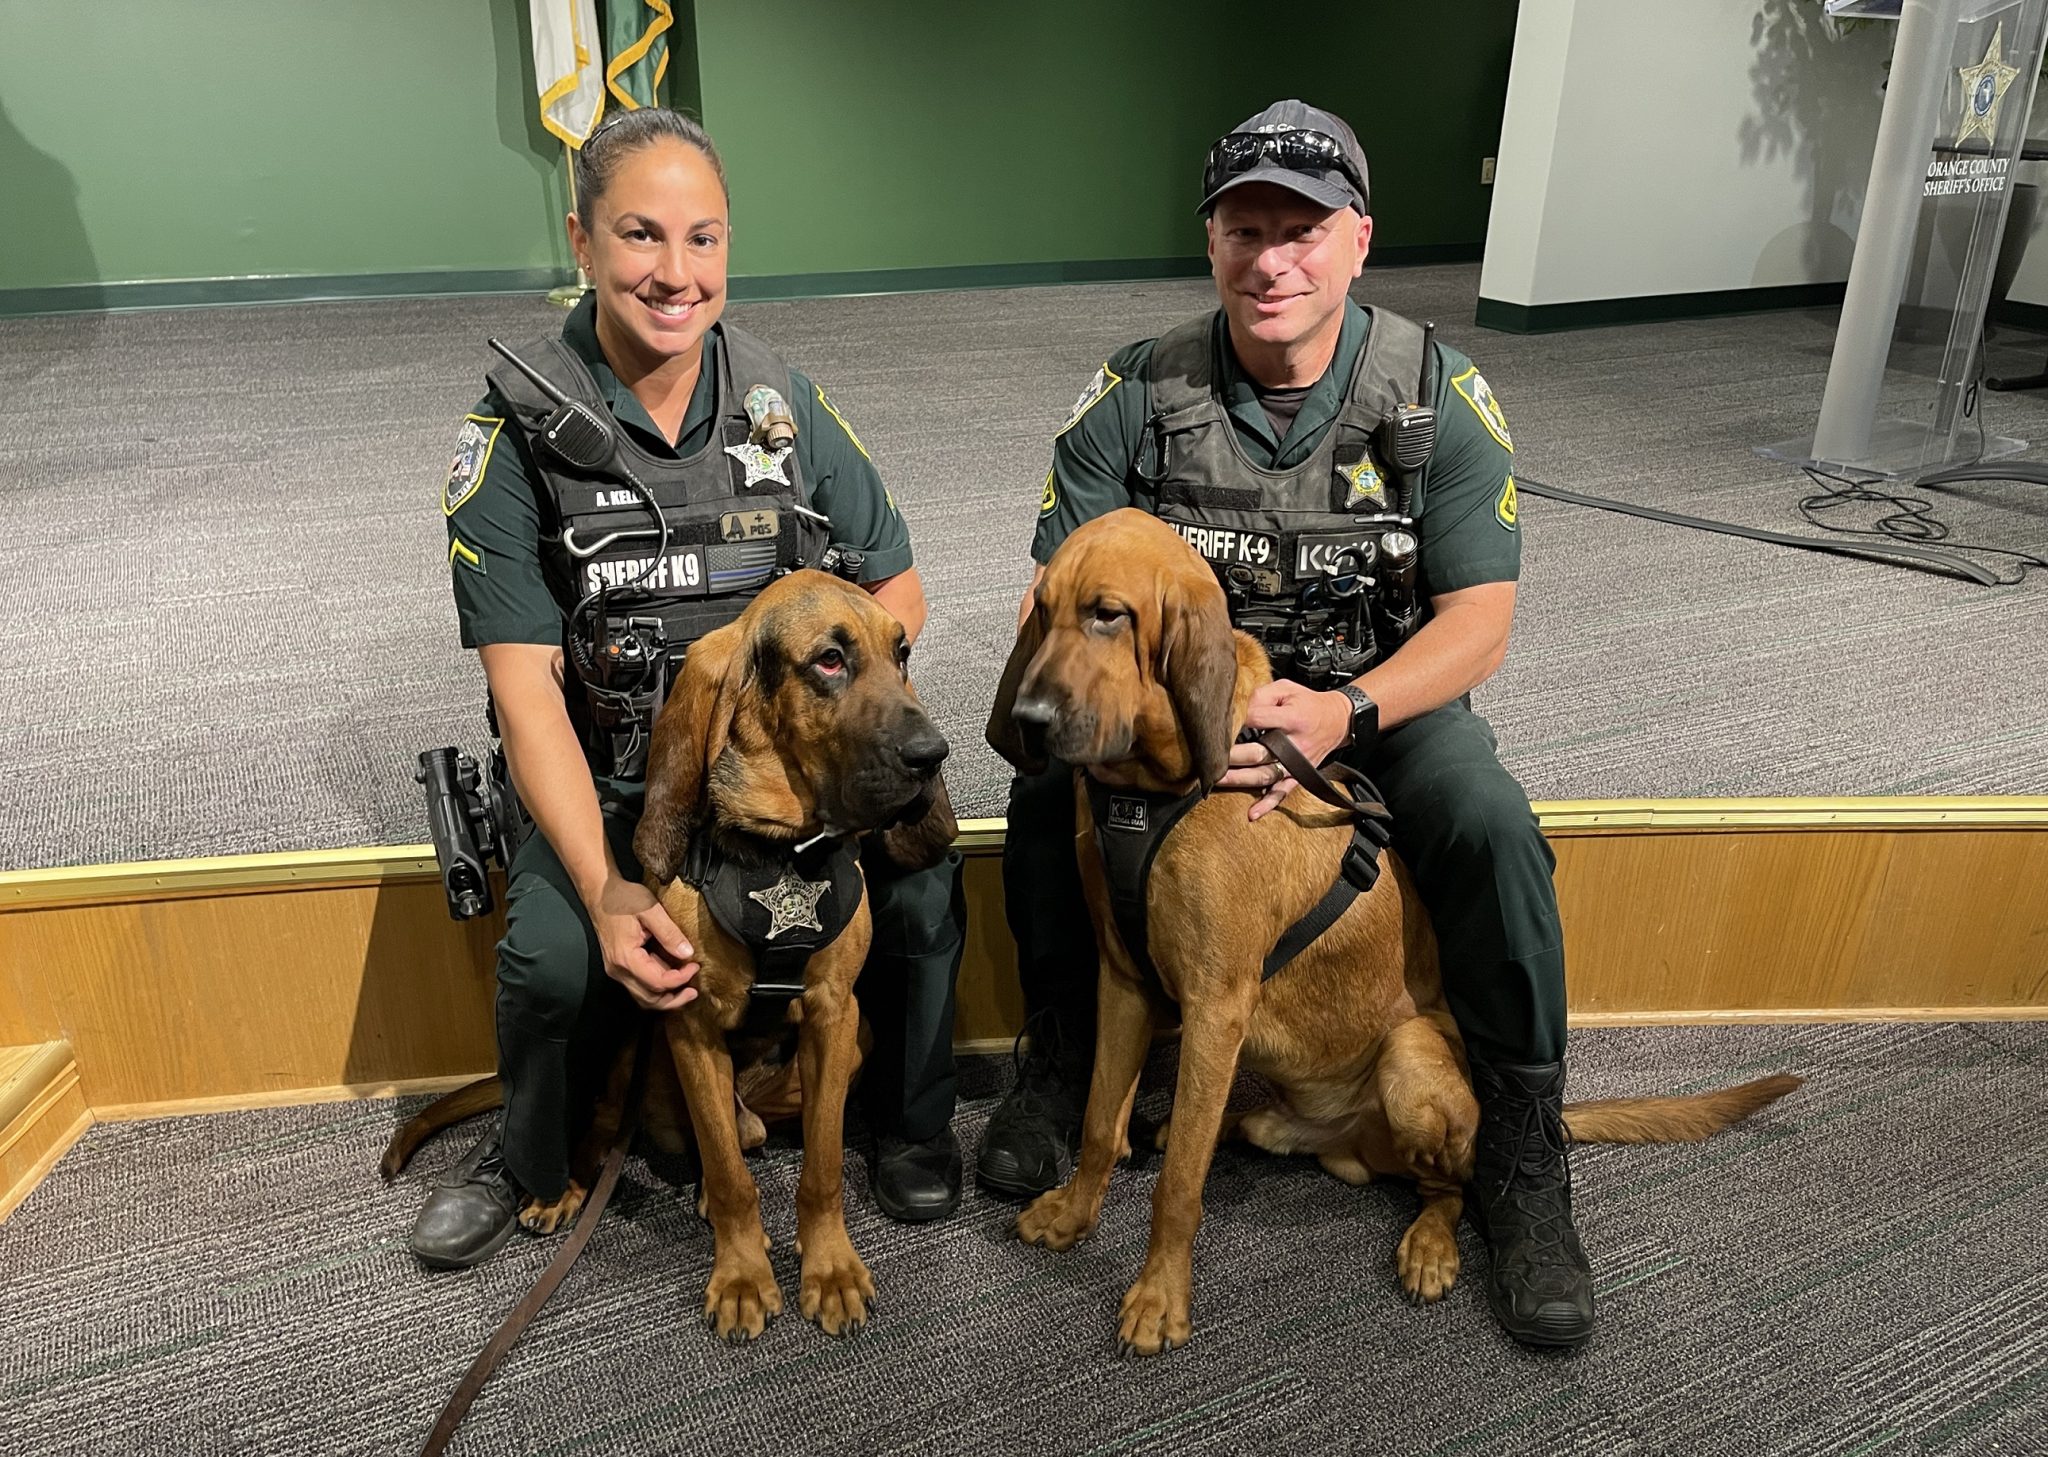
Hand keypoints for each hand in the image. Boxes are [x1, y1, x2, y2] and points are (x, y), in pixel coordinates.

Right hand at [589, 875, 699, 1010]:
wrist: (599, 893)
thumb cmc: (622, 899)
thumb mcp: (651, 910)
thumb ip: (669, 933)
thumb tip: (687, 953)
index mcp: (626, 958)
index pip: (657, 982)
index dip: (680, 979)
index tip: (695, 967)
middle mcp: (618, 970)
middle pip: (649, 998)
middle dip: (674, 999)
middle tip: (694, 990)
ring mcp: (617, 969)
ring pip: (643, 996)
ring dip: (665, 997)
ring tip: (686, 990)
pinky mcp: (619, 966)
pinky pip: (639, 986)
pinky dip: (656, 987)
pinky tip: (671, 976)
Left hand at [1217, 679, 1352, 821]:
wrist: (1338, 721)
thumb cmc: (1308, 704)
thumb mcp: (1287, 689)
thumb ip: (1262, 696)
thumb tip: (1238, 707)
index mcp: (1291, 719)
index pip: (1257, 719)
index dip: (1236, 720)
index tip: (1216, 723)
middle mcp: (1294, 744)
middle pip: (1258, 752)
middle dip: (1232, 756)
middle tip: (1208, 757)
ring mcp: (1297, 764)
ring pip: (1265, 775)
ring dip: (1240, 780)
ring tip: (1215, 780)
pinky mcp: (1298, 775)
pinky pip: (1282, 792)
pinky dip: (1268, 804)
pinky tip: (1252, 813)